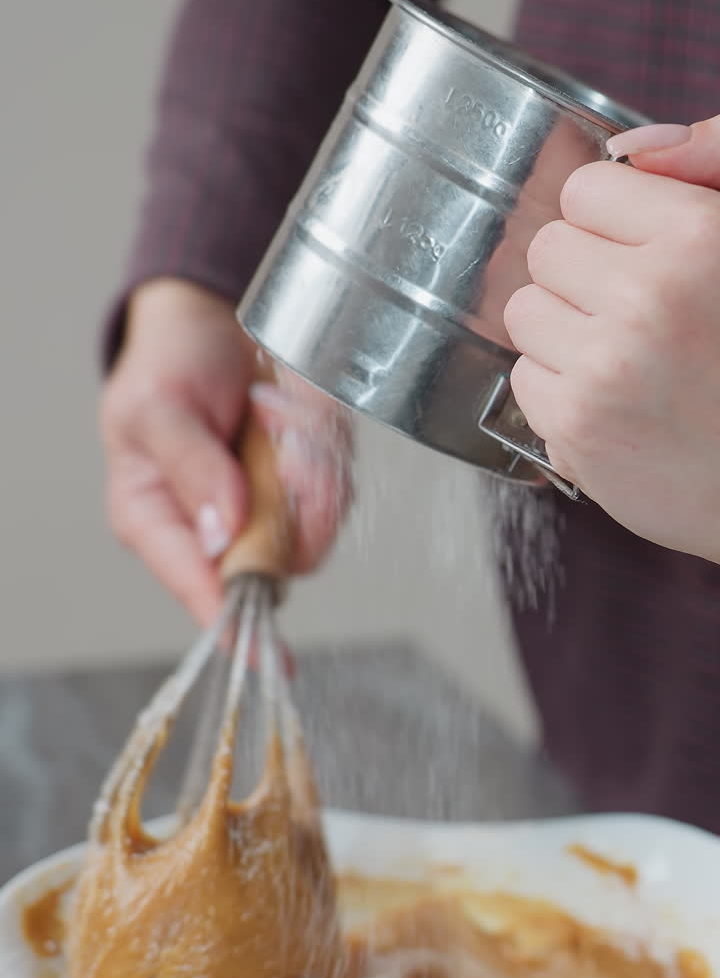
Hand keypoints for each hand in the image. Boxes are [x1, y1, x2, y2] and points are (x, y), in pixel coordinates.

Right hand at [101, 278, 351, 623]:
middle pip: (276, 560)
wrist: (209, 321)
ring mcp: (262, 511)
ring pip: (313, 527)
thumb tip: (220, 533)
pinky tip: (293, 412)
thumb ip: (190, 466)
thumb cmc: (167, 366)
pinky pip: (333, 491)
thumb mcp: (159, 407)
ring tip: (277, 413)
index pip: (196, 587)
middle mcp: (213, 529)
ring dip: (311, 468)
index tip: (266, 656)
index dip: (232, 622)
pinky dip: (325, 450)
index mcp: (156, 520)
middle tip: (285, 446)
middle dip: (293, 505)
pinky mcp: (298, 488)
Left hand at [504, 116, 719, 561]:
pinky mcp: (576, 428)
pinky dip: (560, 389)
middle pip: (546, 248)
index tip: (641, 250)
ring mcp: (605, 367)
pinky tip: (616, 401)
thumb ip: (713, 167)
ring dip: (565, 330)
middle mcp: (647, 298)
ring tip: (627, 357)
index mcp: (699, 238)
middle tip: (638, 312)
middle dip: (584, 274)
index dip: (611, 220)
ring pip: (525, 310)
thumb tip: (633, 147)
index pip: (586, 189)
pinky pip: (524, 377)